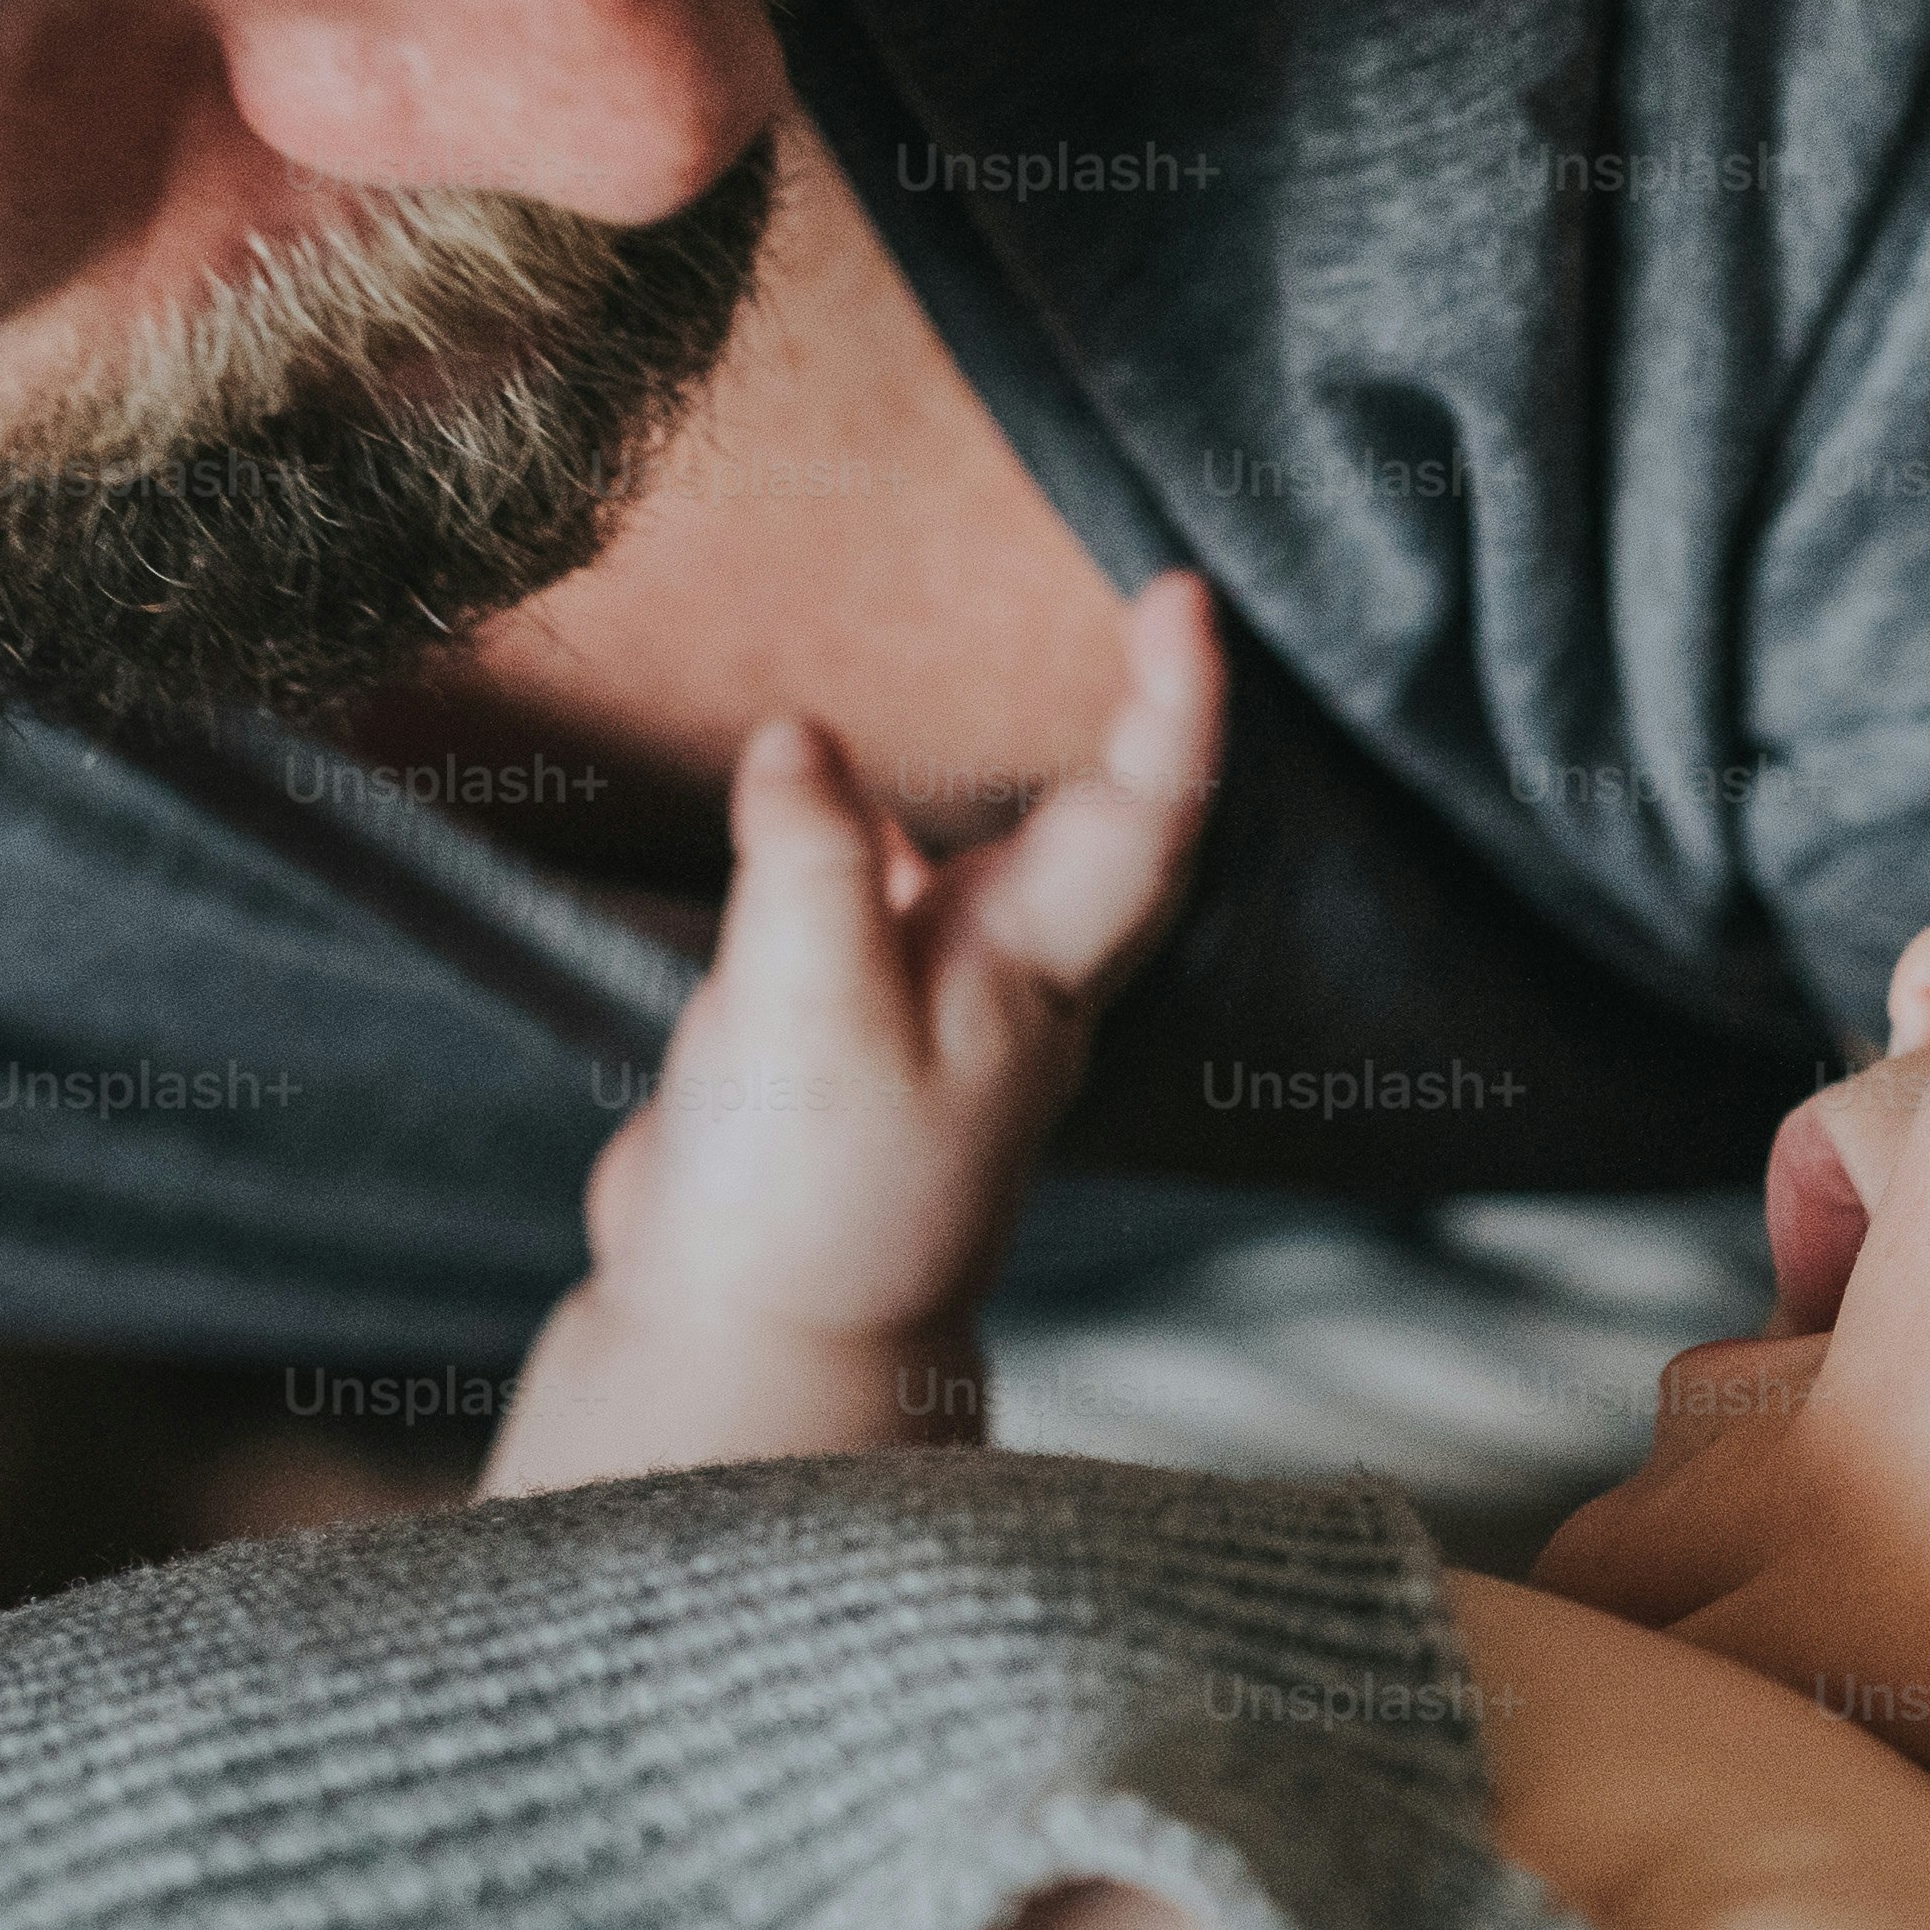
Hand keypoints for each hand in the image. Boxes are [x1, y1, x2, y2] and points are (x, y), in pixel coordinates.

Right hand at [486, 571, 1220, 1489]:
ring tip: (988, 658)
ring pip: (978, 860)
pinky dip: (848, 831)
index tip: (1184, 596)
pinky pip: (866, 900)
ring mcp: (918, 1009)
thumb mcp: (808, 1008)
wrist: (745, 1333)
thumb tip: (803, 740)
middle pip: (1094, 827)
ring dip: (991, 766)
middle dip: (1129, 714)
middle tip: (1144, 598)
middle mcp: (1001, 985)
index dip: (1175, 703)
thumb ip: (812, 861)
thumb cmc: (808, 1197)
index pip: (1142, 816)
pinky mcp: (830, 1032)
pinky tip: (807, 785)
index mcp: (1032, 977)